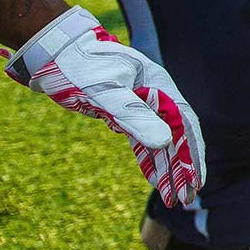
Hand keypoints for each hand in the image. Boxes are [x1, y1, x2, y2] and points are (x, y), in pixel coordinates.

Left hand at [0, 6, 205, 206]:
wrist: (54, 50)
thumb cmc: (79, 67)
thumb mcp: (105, 92)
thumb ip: (134, 116)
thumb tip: (164, 142)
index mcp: (159, 86)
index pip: (185, 125)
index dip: (192, 155)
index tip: (195, 182)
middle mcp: (155, 94)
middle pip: (177, 134)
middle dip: (182, 167)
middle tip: (186, 199)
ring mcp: (141, 101)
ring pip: (161, 138)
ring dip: (167, 166)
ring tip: (173, 194)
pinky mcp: (124, 108)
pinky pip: (143, 137)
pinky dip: (150, 157)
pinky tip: (153, 174)